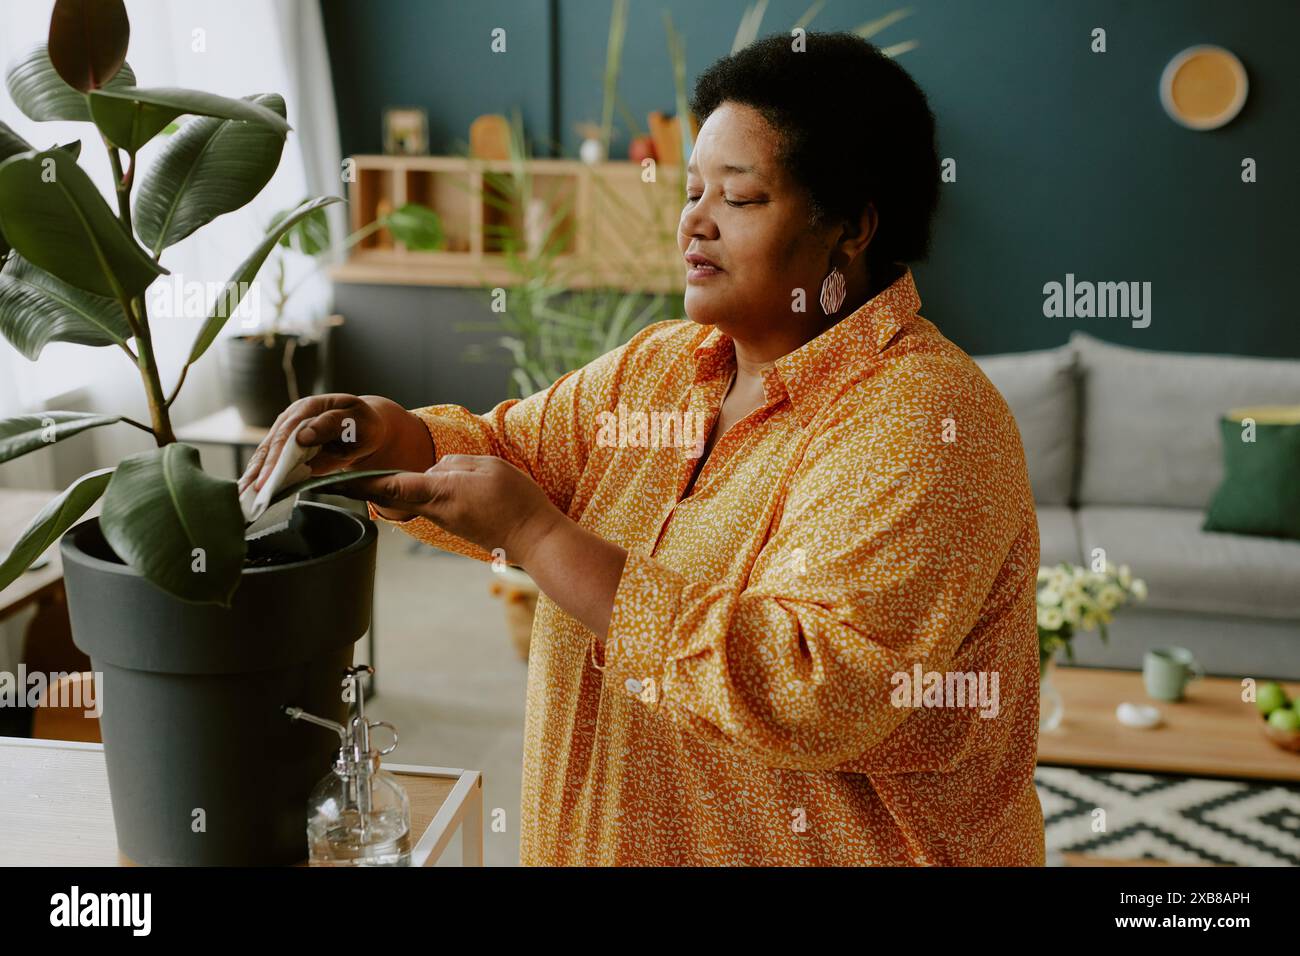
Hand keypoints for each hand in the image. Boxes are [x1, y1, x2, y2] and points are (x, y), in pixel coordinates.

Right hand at [238, 394, 432, 494]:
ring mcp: (286, 433)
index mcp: (308, 407)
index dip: (277, 455)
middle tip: (252, 492)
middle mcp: (291, 418)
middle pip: (271, 444)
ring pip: (265, 454)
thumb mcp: (356, 422)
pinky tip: (251, 493)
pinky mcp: (287, 448)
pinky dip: (261, 477)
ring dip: (254, 475)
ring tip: (243, 496)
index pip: (287, 432)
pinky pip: (271, 462)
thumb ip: (332, 425)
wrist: (364, 428)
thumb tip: (303, 436)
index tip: (269, 476)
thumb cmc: (362, 424)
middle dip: (260, 470)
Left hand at [339, 454, 564, 567]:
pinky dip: (418, 494)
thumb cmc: (516, 501)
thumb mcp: (488, 466)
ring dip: (393, 488)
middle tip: (333, 479)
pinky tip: (420, 485)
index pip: (391, 486)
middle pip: (392, 496)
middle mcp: (436, 510)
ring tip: (368, 478)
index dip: (358, 483)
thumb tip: (435, 469)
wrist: (534, 538)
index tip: (331, 481)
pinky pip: (431, 503)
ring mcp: (444, 520)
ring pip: (414, 497)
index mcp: (441, 492)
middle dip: (362, 487)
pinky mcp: (454, 524)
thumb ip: (455, 464)